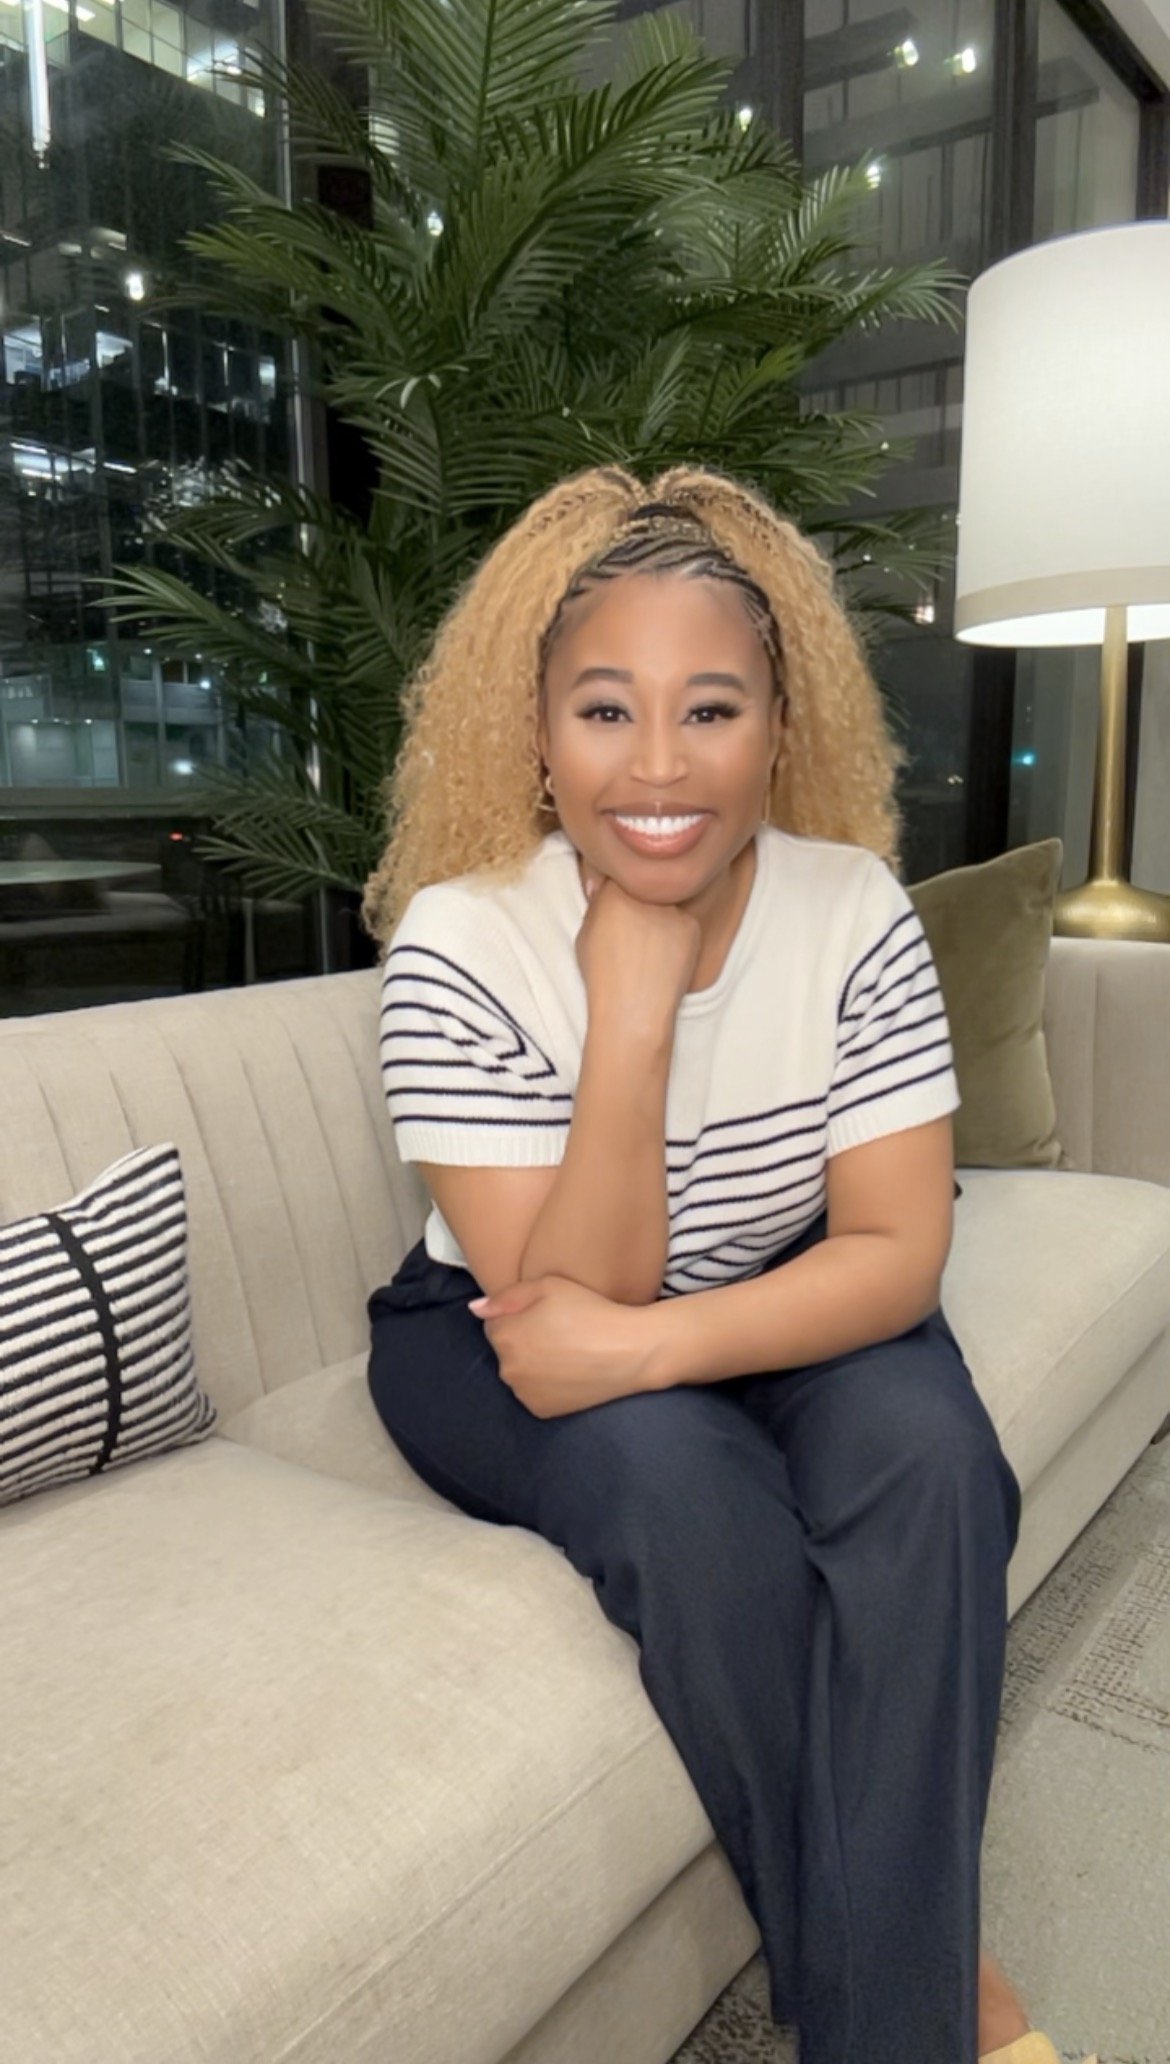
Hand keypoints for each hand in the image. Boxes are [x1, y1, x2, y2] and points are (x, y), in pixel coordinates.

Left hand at [467, 1275, 656, 1417]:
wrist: (630, 1351)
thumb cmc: (590, 1311)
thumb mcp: (548, 1285)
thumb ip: (506, 1296)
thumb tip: (475, 1309)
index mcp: (504, 1337)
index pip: (495, 1323)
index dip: (520, 1315)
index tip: (546, 1314)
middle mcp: (507, 1370)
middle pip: (506, 1350)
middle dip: (523, 1340)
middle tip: (559, 1331)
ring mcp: (524, 1394)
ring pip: (519, 1372)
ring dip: (532, 1363)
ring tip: (566, 1351)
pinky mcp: (542, 1411)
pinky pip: (533, 1392)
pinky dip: (544, 1384)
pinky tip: (568, 1371)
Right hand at [574, 866, 701, 1033]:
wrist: (633, 1010)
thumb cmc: (603, 977)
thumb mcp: (584, 934)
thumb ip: (598, 904)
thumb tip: (604, 886)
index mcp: (613, 891)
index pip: (618, 871)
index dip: (617, 884)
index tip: (617, 902)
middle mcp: (644, 893)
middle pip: (644, 883)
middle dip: (639, 896)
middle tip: (634, 924)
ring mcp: (671, 908)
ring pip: (665, 900)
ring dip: (658, 913)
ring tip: (648, 944)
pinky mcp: (691, 925)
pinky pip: (682, 920)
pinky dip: (675, 933)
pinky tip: (665, 954)